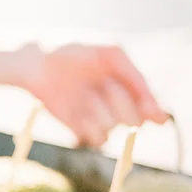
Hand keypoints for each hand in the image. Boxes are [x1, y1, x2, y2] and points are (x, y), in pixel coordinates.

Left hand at [24, 43, 168, 146]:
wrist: (36, 65)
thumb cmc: (71, 52)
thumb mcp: (108, 54)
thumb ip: (133, 75)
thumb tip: (153, 103)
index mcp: (123, 82)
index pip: (147, 102)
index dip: (153, 110)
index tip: (156, 117)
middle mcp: (113, 102)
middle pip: (133, 118)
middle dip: (122, 105)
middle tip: (106, 88)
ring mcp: (97, 116)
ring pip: (113, 127)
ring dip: (101, 112)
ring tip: (83, 95)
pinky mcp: (81, 128)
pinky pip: (98, 139)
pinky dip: (90, 129)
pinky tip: (77, 113)